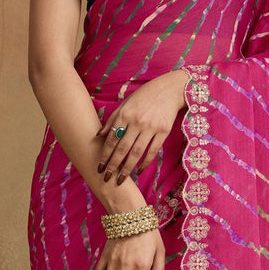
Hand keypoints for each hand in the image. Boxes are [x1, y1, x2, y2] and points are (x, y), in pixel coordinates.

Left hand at [97, 70, 188, 185]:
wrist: (169, 90)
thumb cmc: (144, 96)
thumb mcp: (125, 104)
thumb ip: (112, 120)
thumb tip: (99, 135)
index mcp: (125, 114)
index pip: (112, 139)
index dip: (104, 155)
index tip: (99, 167)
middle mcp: (136, 122)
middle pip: (122, 148)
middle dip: (113, 165)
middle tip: (106, 178)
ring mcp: (150, 127)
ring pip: (136, 152)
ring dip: (127, 168)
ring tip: (120, 179)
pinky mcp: (163, 131)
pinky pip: (153, 151)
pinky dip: (146, 162)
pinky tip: (139, 170)